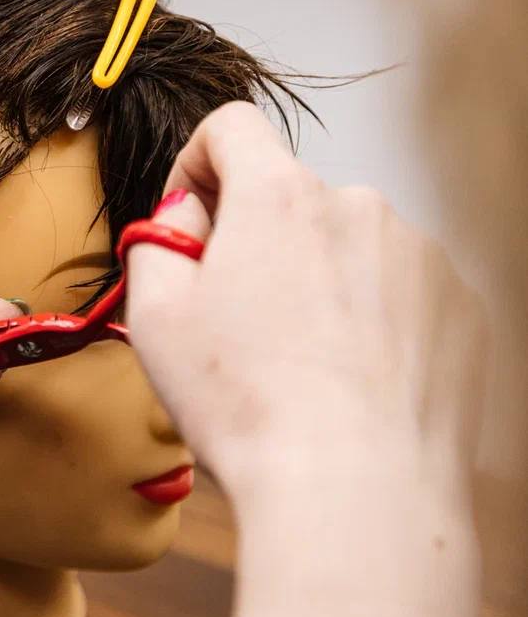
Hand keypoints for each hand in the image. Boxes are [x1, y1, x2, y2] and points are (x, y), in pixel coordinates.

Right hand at [124, 102, 485, 616]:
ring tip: (297, 363)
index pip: (232, 127)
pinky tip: (346, 379)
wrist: (355, 489)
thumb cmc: (249, 406)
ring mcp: (420, 256)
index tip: (191, 220)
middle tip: (235, 320)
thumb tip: (184, 218)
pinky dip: (368, 318)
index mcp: (278, 197)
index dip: (196, 166)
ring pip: (346, 245)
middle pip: (289, 196)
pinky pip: (398, 290)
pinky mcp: (460, 307)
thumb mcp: (155, 319)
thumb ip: (157, 241)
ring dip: (316, 279)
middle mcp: (359, 206)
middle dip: (256, 240)